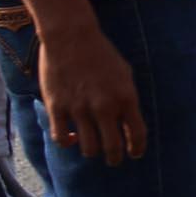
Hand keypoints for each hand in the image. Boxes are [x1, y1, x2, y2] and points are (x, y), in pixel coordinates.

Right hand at [40, 19, 145, 164]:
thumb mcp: (125, 74)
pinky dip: (68, 142)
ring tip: (93, 149)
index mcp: (126, 98)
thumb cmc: (101, 54)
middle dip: (115, 158)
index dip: (137, 149)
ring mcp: (80, 109)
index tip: (134, 154)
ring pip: (88, 148)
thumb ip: (127, 99)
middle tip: (113, 159)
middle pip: (113, 148)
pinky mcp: (58, 107)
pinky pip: (61, 138)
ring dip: (92, 152)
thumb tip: (129, 122)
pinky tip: (72, 138)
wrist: (72, 37)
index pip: (137, 135)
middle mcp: (105, 107)